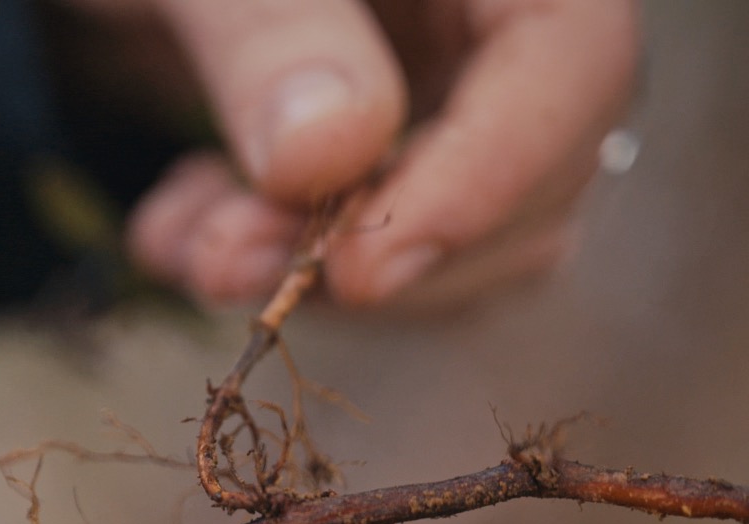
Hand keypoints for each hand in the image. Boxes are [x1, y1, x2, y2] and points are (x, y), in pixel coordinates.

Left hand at [110, 0, 639, 310]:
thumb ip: (269, 34)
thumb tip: (332, 155)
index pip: (572, 60)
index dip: (484, 179)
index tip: (362, 272)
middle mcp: (506, 16)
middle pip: (535, 174)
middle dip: (371, 245)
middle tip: (226, 259)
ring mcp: (464, 83)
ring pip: (463, 237)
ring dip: (319, 272)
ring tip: (193, 249)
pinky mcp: (402, 149)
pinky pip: (388, 246)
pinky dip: (282, 264)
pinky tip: (176, 237)